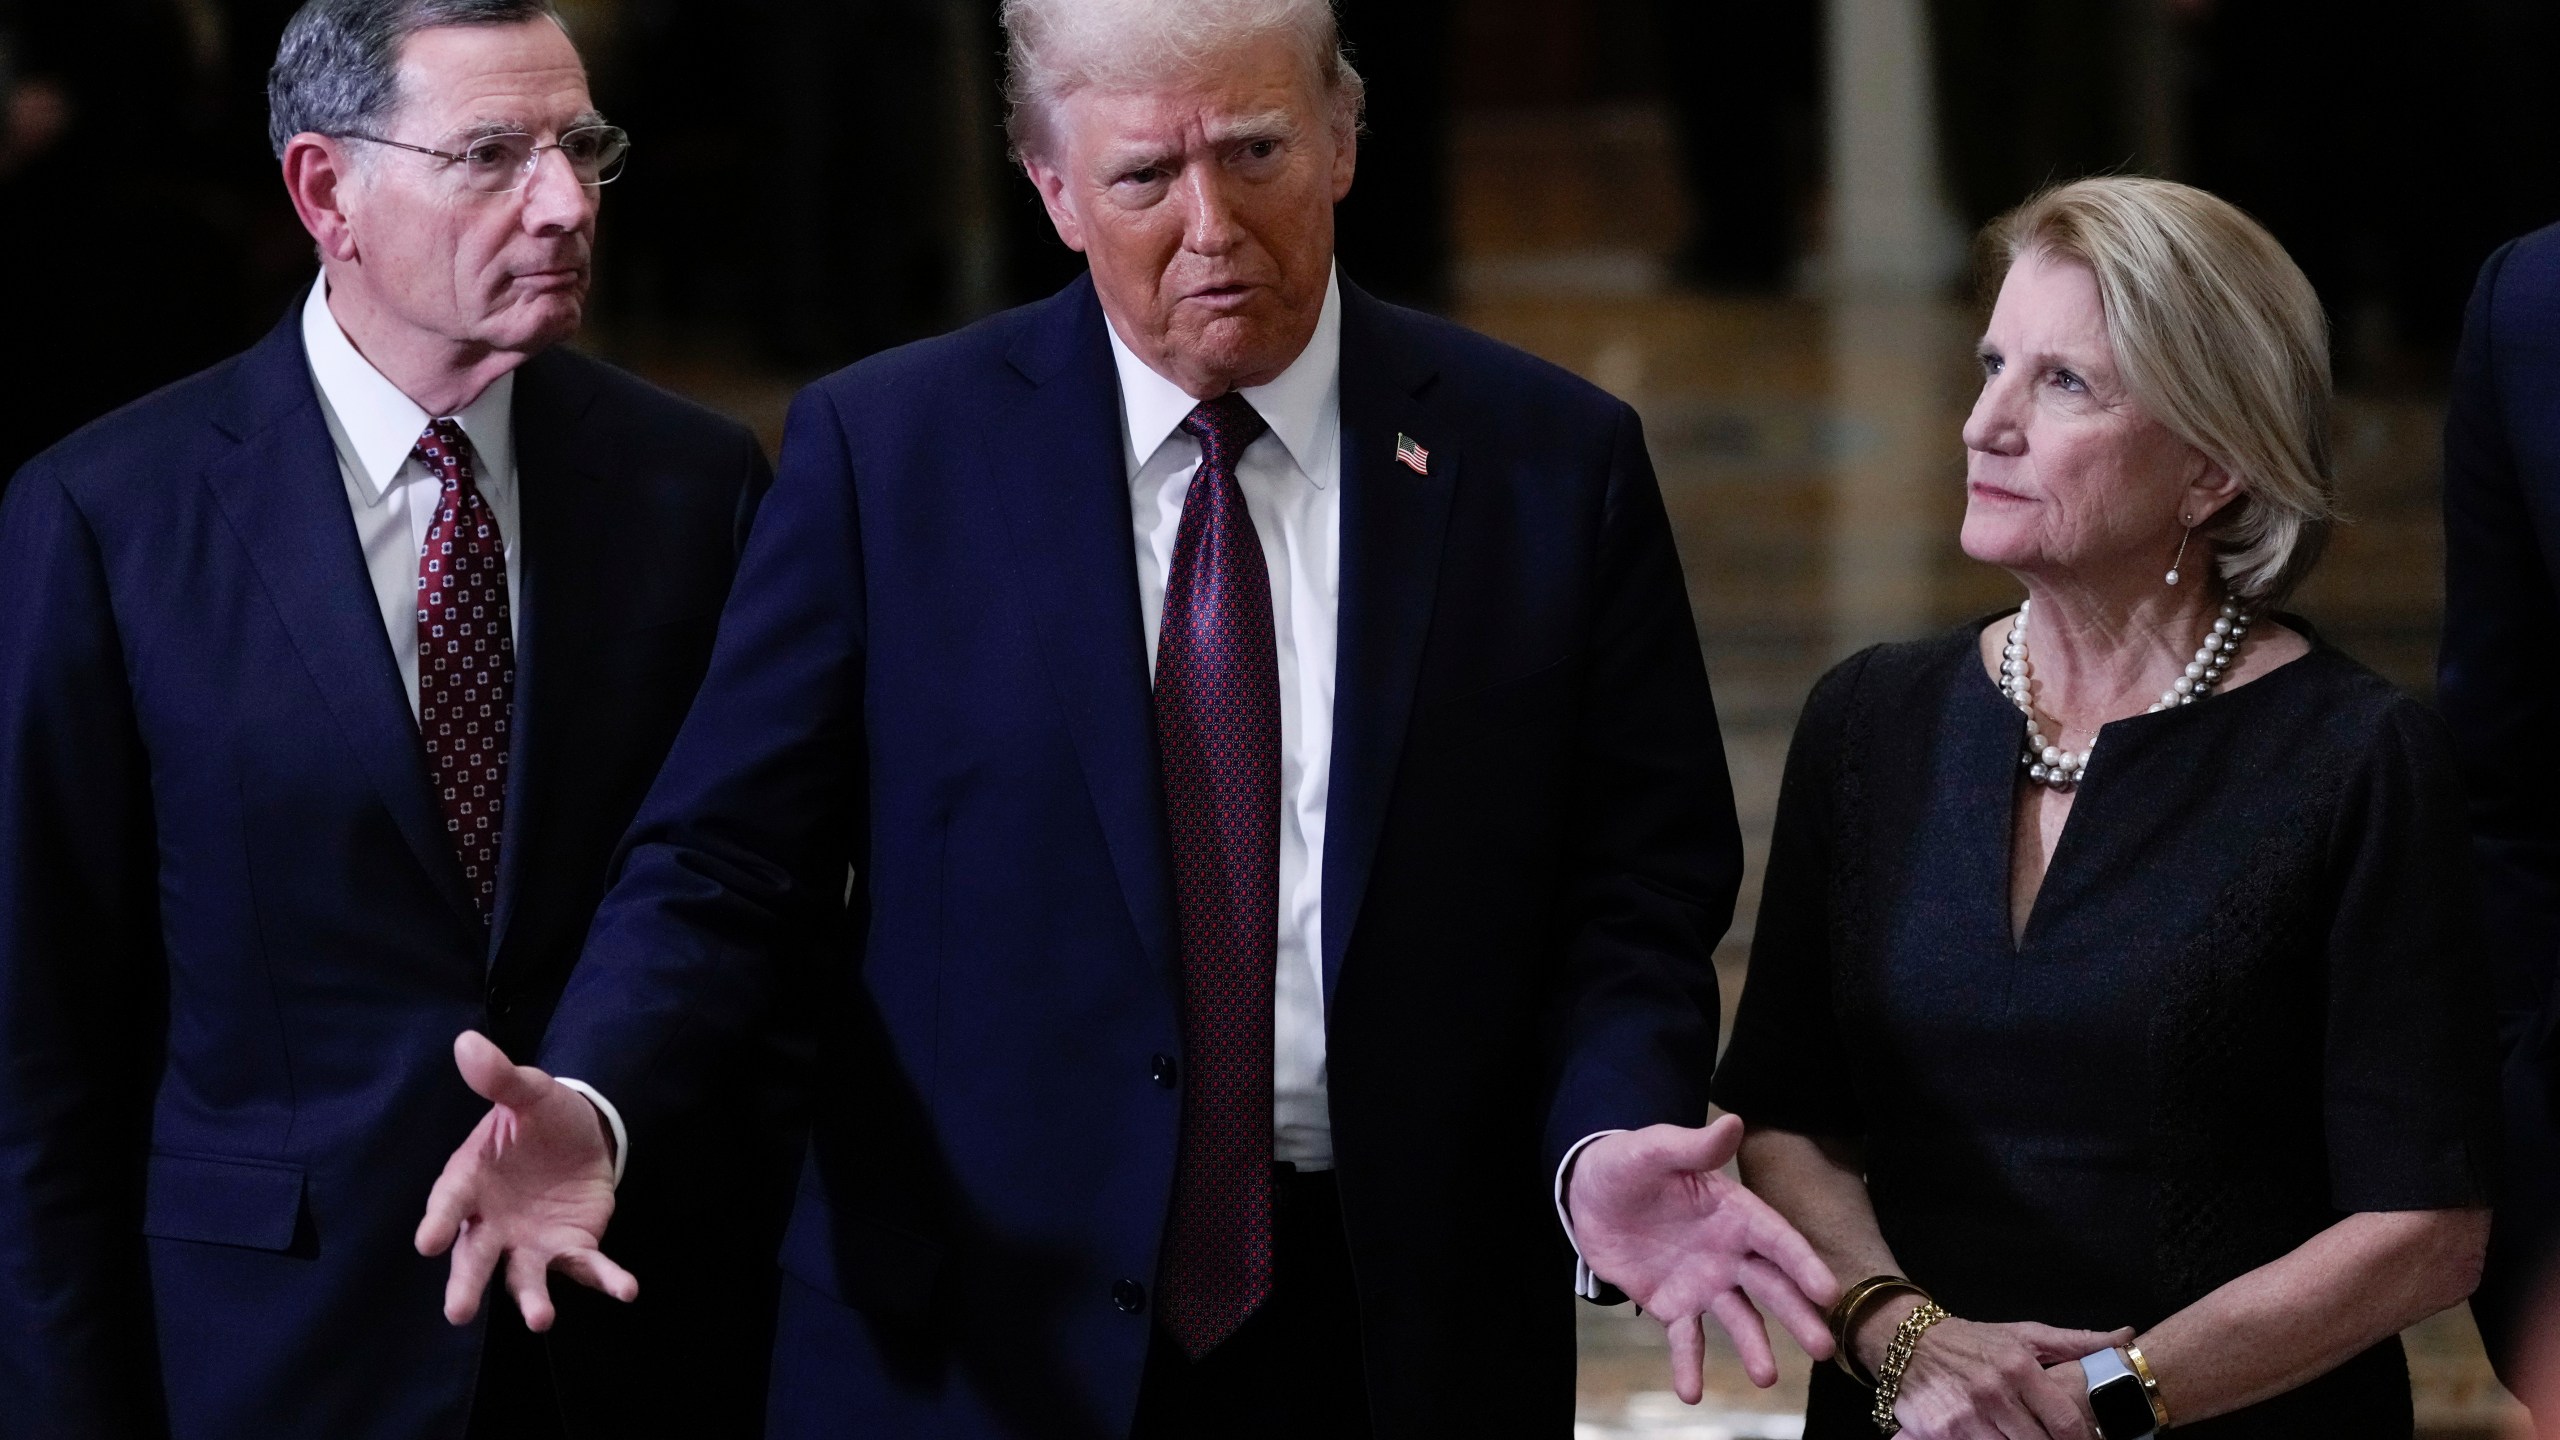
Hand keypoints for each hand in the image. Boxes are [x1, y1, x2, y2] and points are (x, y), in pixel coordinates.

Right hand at [414, 1031, 635, 1329]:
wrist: (581, 1134)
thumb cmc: (540, 1117)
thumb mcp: (528, 1091)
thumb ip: (500, 1077)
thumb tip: (468, 1042)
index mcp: (471, 1182)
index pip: (448, 1204)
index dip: (437, 1222)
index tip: (427, 1243)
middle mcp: (493, 1222)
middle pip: (475, 1258)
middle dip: (466, 1285)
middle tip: (458, 1313)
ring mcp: (530, 1242)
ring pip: (525, 1278)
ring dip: (534, 1300)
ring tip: (542, 1319)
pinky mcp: (571, 1248)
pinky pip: (587, 1268)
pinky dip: (605, 1279)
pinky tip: (627, 1289)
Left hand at [1565, 1116, 1842, 1399]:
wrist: (1589, 1193)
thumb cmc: (1629, 1164)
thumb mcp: (1655, 1149)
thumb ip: (1694, 1147)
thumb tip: (1733, 1121)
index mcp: (1735, 1213)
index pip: (1778, 1240)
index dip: (1803, 1265)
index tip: (1829, 1292)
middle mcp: (1730, 1252)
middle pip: (1771, 1286)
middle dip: (1798, 1316)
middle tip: (1823, 1348)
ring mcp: (1705, 1282)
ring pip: (1738, 1319)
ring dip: (1753, 1348)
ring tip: (1764, 1378)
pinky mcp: (1674, 1305)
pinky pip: (1686, 1340)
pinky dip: (1689, 1365)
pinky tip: (1691, 1391)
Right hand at [1871, 1310, 2126, 1439]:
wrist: (1905, 1340)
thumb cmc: (1973, 1341)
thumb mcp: (2024, 1335)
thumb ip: (2076, 1341)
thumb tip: (2125, 1335)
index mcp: (2020, 1368)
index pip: (2066, 1423)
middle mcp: (1994, 1393)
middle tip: (2052, 1439)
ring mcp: (1966, 1416)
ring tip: (2018, 1434)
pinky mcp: (1941, 1432)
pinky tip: (1994, 1437)